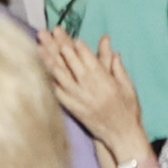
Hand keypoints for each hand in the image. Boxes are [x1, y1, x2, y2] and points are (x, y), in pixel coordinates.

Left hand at [39, 29, 146, 147]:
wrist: (121, 135)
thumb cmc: (128, 109)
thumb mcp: (127, 86)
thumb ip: (117, 67)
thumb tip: (111, 49)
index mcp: (103, 80)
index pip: (87, 58)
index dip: (76, 46)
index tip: (66, 33)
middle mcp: (88, 88)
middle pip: (70, 63)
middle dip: (58, 45)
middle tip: (47, 32)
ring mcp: (78, 98)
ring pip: (60, 75)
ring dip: (49, 59)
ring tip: (39, 46)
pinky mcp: (72, 108)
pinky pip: (57, 92)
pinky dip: (49, 80)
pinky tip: (41, 70)